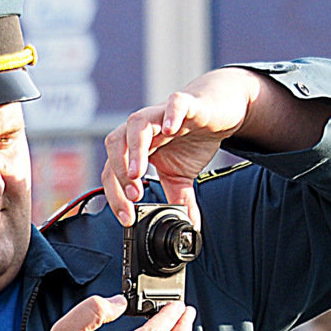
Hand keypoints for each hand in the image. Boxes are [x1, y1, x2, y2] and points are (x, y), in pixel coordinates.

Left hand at [100, 67, 261, 226]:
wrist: (217, 110)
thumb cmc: (190, 138)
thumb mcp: (181, 175)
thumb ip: (178, 200)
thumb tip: (188, 226)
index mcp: (135, 148)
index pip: (113, 171)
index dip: (116, 196)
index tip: (128, 217)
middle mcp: (143, 129)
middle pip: (114, 144)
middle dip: (118, 172)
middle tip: (133, 196)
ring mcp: (161, 114)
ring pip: (136, 124)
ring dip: (134, 150)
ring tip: (138, 173)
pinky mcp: (186, 104)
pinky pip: (174, 104)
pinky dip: (170, 115)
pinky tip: (170, 129)